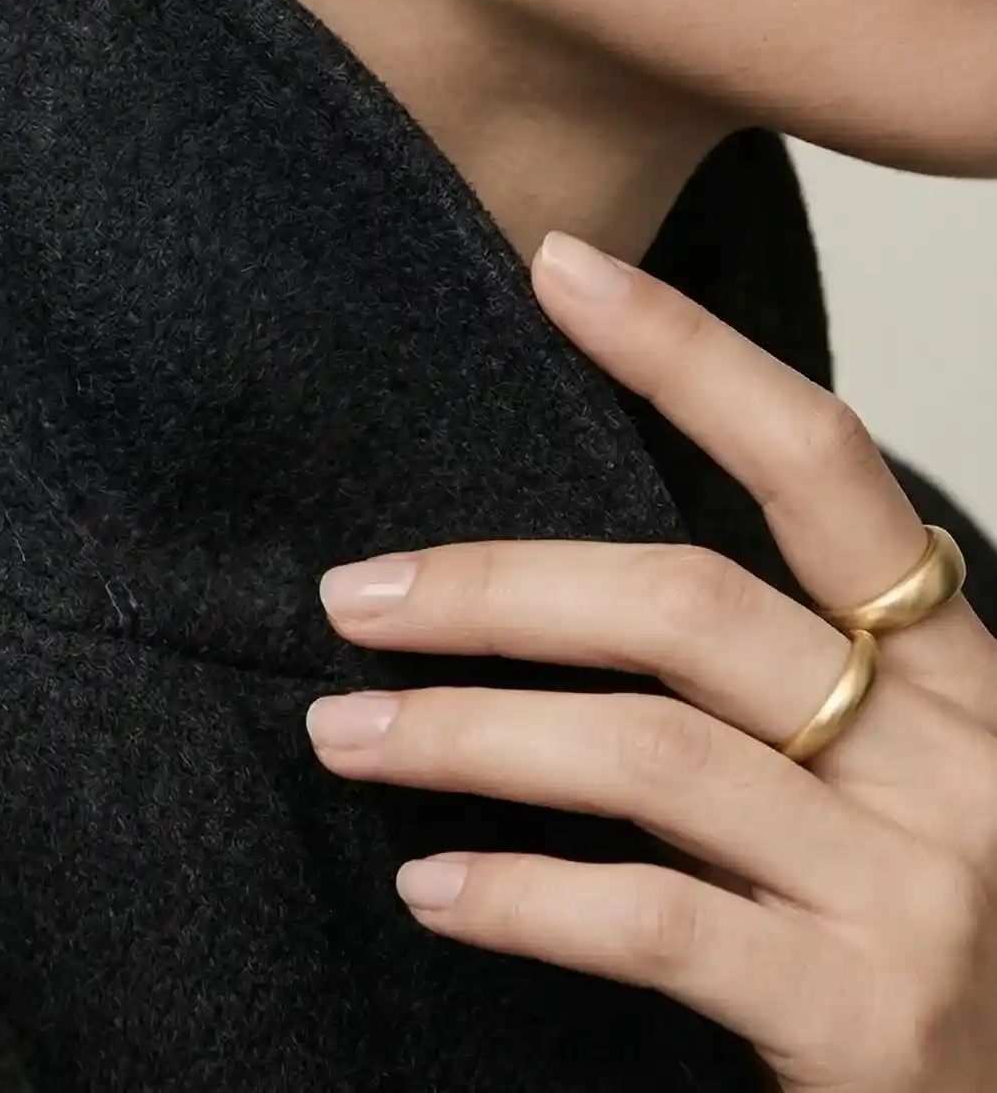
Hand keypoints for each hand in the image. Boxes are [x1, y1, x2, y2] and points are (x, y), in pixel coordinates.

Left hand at [306, 229, 996, 1091]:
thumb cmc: (936, 947)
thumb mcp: (888, 786)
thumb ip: (776, 694)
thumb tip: (555, 590)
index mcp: (952, 671)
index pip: (820, 462)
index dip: (689, 353)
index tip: (558, 266)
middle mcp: (949, 755)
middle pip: (692, 604)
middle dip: (499, 586)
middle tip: (355, 596)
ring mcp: (918, 887)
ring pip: (649, 751)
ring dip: (466, 731)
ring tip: (347, 734)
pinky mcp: (869, 1018)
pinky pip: (657, 920)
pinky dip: (524, 895)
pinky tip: (431, 887)